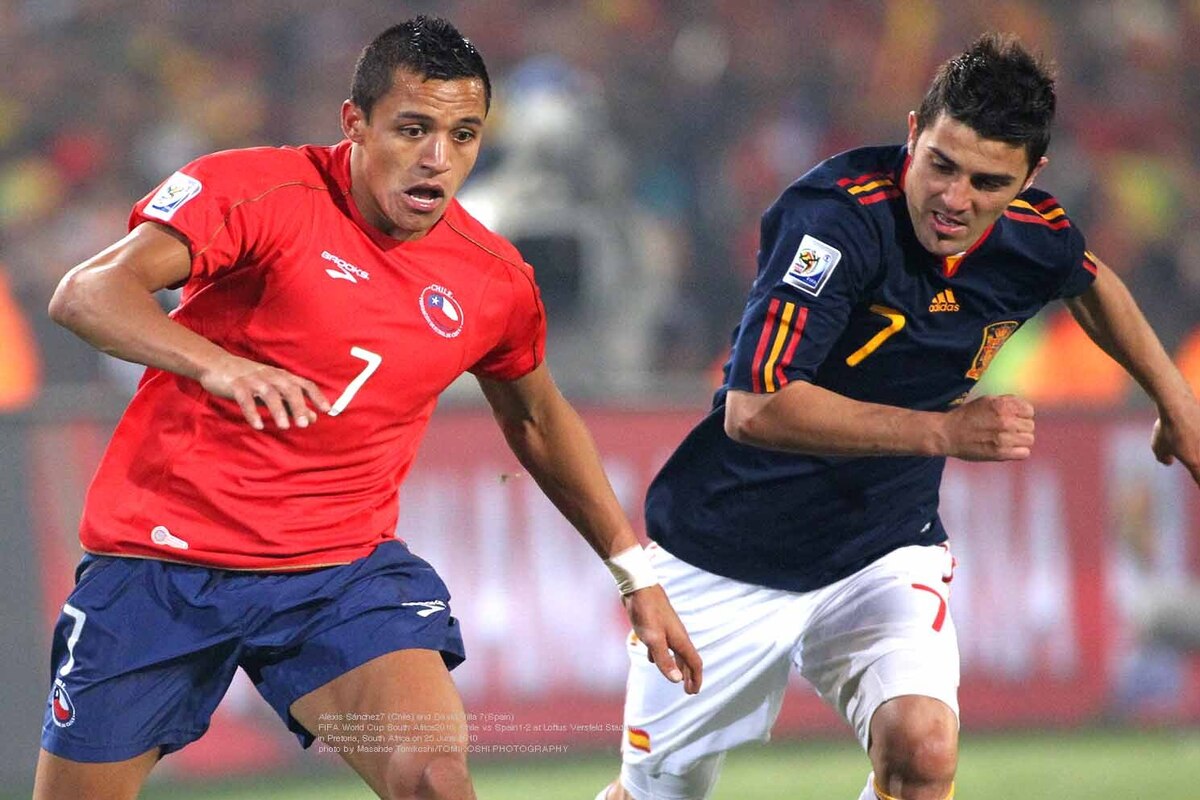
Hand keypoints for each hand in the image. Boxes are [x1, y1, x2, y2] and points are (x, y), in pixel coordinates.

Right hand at [199, 354, 330, 429]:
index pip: (304, 384)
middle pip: (289, 389)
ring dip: (278, 410)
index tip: (327, 410)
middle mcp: (271, 375)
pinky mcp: (236, 384)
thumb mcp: (273, 390)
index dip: (317, 396)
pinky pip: (246, 399)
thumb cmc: (250, 380)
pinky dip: (252, 412)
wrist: (217, 365)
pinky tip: (258, 425)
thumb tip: (313, 417)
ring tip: (284, 427)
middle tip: (304, 424)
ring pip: (269, 393)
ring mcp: (253, 379)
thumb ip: (292, 404)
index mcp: (282, 376)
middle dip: (298, 406)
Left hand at [622, 584, 702, 693]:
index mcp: (680, 640)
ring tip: (675, 677)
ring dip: (677, 666)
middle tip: (688, 691)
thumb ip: (665, 660)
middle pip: (687, 659)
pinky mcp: (656, 626)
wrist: (638, 587)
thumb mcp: (653, 640)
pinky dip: (662, 655)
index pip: (694, 663)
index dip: (696, 678)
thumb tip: (676, 680)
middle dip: (688, 676)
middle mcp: (677, 635)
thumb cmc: (647, 613)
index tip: (693, 692)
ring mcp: (667, 630)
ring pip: (676, 652)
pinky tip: (653, 658)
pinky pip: (663, 645)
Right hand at [942, 394, 1034, 461]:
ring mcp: (1004, 438)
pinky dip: (1018, 452)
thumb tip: (1024, 409)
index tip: (1013, 419)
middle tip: (1007, 430)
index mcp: (1003, 405)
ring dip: (1020, 440)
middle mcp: (1006, 421)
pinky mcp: (1000, 453)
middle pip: (1030, 426)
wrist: (947, 434)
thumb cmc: (966, 416)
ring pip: (1029, 440)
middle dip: (1021, 428)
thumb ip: (1007, 402)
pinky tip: (1008, 449)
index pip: (1029, 411)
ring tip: (1007, 440)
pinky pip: (1024, 453)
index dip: (1022, 415)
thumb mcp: (986, 401)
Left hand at [1151, 398, 1199, 485]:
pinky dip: (1198, 438)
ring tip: (1188, 445)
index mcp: (1195, 462)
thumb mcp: (1158, 446)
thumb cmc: (1167, 428)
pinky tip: (1195, 436)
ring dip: (1196, 448)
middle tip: (1193, 468)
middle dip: (1198, 468)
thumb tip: (1168, 462)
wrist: (1178, 405)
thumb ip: (1163, 458)